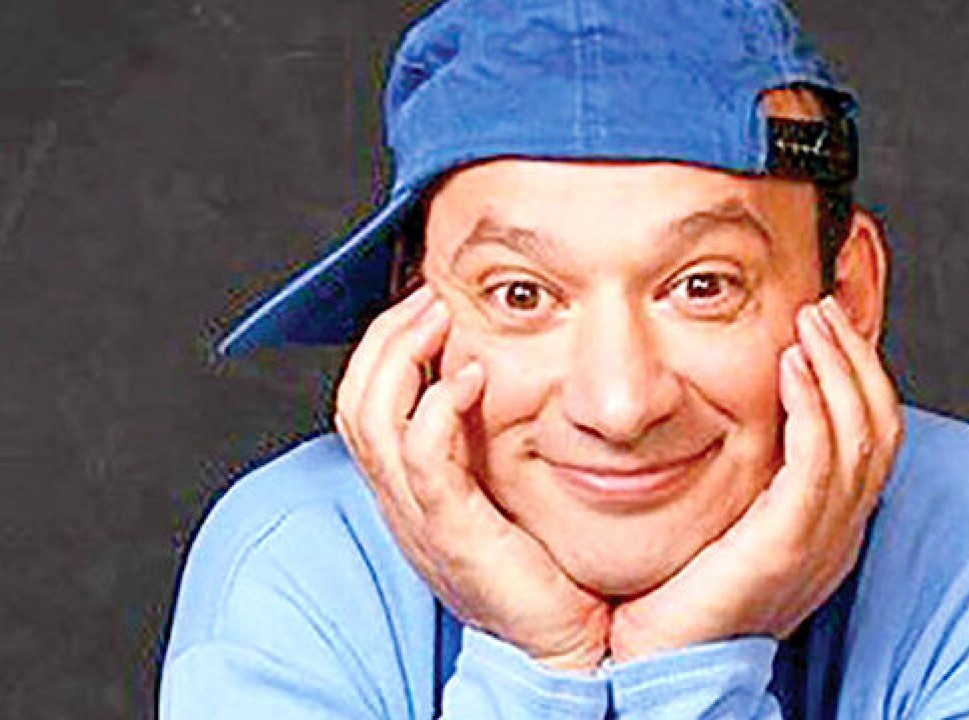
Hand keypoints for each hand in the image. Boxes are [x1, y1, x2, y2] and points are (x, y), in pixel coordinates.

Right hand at [334, 284, 610, 670]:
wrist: (564, 648)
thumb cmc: (549, 573)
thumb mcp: (508, 496)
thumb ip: (496, 445)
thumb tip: (510, 379)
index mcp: (411, 493)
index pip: (366, 405)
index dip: (385, 348)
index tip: (426, 305)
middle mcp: (401, 503)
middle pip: (356, 402)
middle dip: (385, 337)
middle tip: (428, 296)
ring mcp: (419, 519)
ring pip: (373, 420)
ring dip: (402, 356)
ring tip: (439, 315)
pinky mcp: (451, 533)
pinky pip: (422, 460)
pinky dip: (438, 409)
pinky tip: (471, 376)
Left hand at [610, 296, 901, 660]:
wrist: (655, 660)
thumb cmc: (675, 588)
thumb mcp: (725, 516)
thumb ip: (747, 469)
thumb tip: (736, 410)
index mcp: (829, 525)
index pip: (873, 435)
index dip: (859, 374)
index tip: (825, 325)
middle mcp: (839, 533)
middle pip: (882, 427)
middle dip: (855, 358)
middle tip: (821, 307)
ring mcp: (820, 542)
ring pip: (863, 438)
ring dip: (838, 369)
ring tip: (809, 321)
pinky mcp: (785, 548)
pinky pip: (819, 467)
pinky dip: (814, 409)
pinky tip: (790, 368)